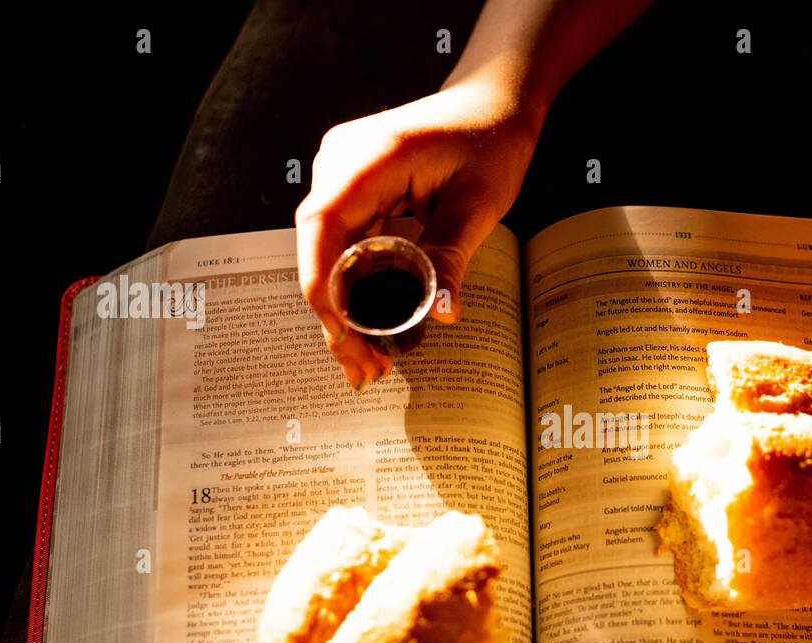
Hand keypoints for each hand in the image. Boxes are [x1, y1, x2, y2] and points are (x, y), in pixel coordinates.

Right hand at [296, 78, 541, 387]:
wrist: (493, 105)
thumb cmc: (489, 141)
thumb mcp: (479, 203)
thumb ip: (451, 255)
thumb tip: (439, 312)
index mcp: (368, 157)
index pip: (321, 224)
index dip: (322, 284)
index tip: (340, 333)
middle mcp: (341, 164)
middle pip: (318, 248)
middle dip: (336, 315)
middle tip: (363, 369)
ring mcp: (342, 176)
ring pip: (327, 254)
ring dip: (344, 310)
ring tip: (368, 364)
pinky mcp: (353, 192)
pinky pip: (343, 246)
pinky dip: (355, 289)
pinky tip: (370, 329)